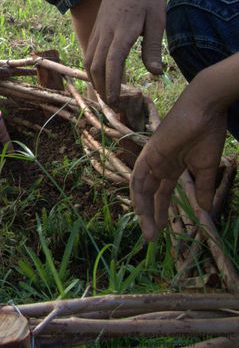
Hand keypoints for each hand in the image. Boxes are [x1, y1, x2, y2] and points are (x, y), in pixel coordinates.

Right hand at [85, 0, 165, 103]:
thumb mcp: (157, 20)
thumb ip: (153, 47)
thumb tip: (154, 73)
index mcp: (123, 30)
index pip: (113, 62)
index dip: (111, 83)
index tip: (115, 100)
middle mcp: (106, 30)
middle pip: (96, 64)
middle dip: (101, 86)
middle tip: (111, 104)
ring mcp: (99, 27)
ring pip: (88, 58)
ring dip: (94, 78)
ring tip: (104, 94)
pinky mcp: (98, 25)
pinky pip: (89, 49)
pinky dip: (92, 66)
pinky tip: (99, 75)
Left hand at [130, 73, 227, 240]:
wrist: (205, 110)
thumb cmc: (207, 134)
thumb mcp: (206, 168)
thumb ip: (203, 188)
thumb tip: (206, 211)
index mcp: (171, 166)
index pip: (161, 193)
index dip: (160, 211)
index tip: (162, 231)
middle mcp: (158, 163)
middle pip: (148, 193)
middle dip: (149, 215)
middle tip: (152, 238)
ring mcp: (152, 157)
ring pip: (140, 188)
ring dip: (143, 210)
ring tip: (150, 231)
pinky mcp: (150, 152)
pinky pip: (139, 175)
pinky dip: (139, 193)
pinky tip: (143, 210)